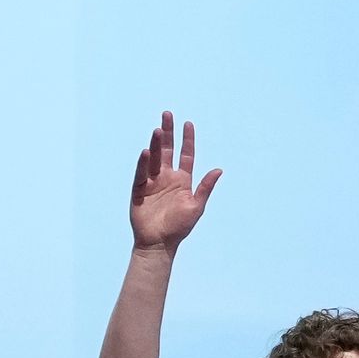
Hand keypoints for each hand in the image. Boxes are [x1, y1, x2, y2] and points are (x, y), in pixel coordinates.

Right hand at [128, 112, 220, 251]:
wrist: (159, 243)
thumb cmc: (179, 227)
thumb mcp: (196, 207)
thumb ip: (205, 188)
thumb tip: (219, 170)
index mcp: (182, 180)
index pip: (185, 155)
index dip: (187, 139)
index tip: (188, 123)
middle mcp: (167, 177)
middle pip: (168, 150)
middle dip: (168, 132)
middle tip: (167, 114)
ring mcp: (152, 182)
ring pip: (155, 158)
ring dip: (157, 144)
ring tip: (158, 130)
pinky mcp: (139, 190)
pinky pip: (141, 173)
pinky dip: (144, 163)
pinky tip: (147, 152)